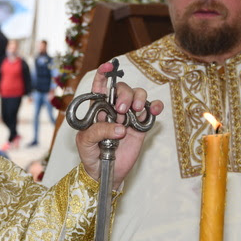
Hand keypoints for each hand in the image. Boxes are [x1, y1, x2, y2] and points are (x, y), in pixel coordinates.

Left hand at [74, 61, 162, 190]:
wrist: (104, 173)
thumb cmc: (90, 155)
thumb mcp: (86, 142)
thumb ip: (98, 131)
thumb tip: (120, 127)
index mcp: (97, 109)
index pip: (100, 86)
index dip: (103, 74)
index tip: (108, 67)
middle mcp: (113, 109)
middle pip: (122, 88)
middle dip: (124, 94)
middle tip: (122, 110)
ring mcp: (128, 116)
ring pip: (137, 95)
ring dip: (138, 98)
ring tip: (134, 112)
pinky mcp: (140, 126)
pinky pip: (150, 110)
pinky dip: (155, 106)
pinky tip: (154, 110)